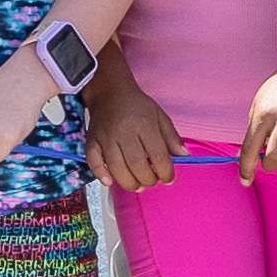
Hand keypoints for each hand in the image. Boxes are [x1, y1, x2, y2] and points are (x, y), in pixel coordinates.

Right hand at [83, 61, 180, 193]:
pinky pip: (93, 161)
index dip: (166, 172)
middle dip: (148, 180)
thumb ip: (172, 137)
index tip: (169, 178)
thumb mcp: (160, 116)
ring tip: (138, 185)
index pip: (158, 155)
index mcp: (144, 124)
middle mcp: (124, 131)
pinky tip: (110, 181)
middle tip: (152, 181)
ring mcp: (106, 137)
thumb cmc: (137, 106)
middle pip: (137, 164)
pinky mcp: (92, 141)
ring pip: (117, 168)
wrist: (109, 92)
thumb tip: (184, 156)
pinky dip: (101, 174)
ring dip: (129, 183)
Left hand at [244, 62, 276, 173]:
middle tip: (272, 162)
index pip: (251, 149)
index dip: (246, 169)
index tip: (245, 181)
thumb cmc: (275, 92)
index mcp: (263, 114)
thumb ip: (252, 134)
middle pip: (276, 156)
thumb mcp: (256, 107)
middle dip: (271, 166)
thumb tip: (245, 160)